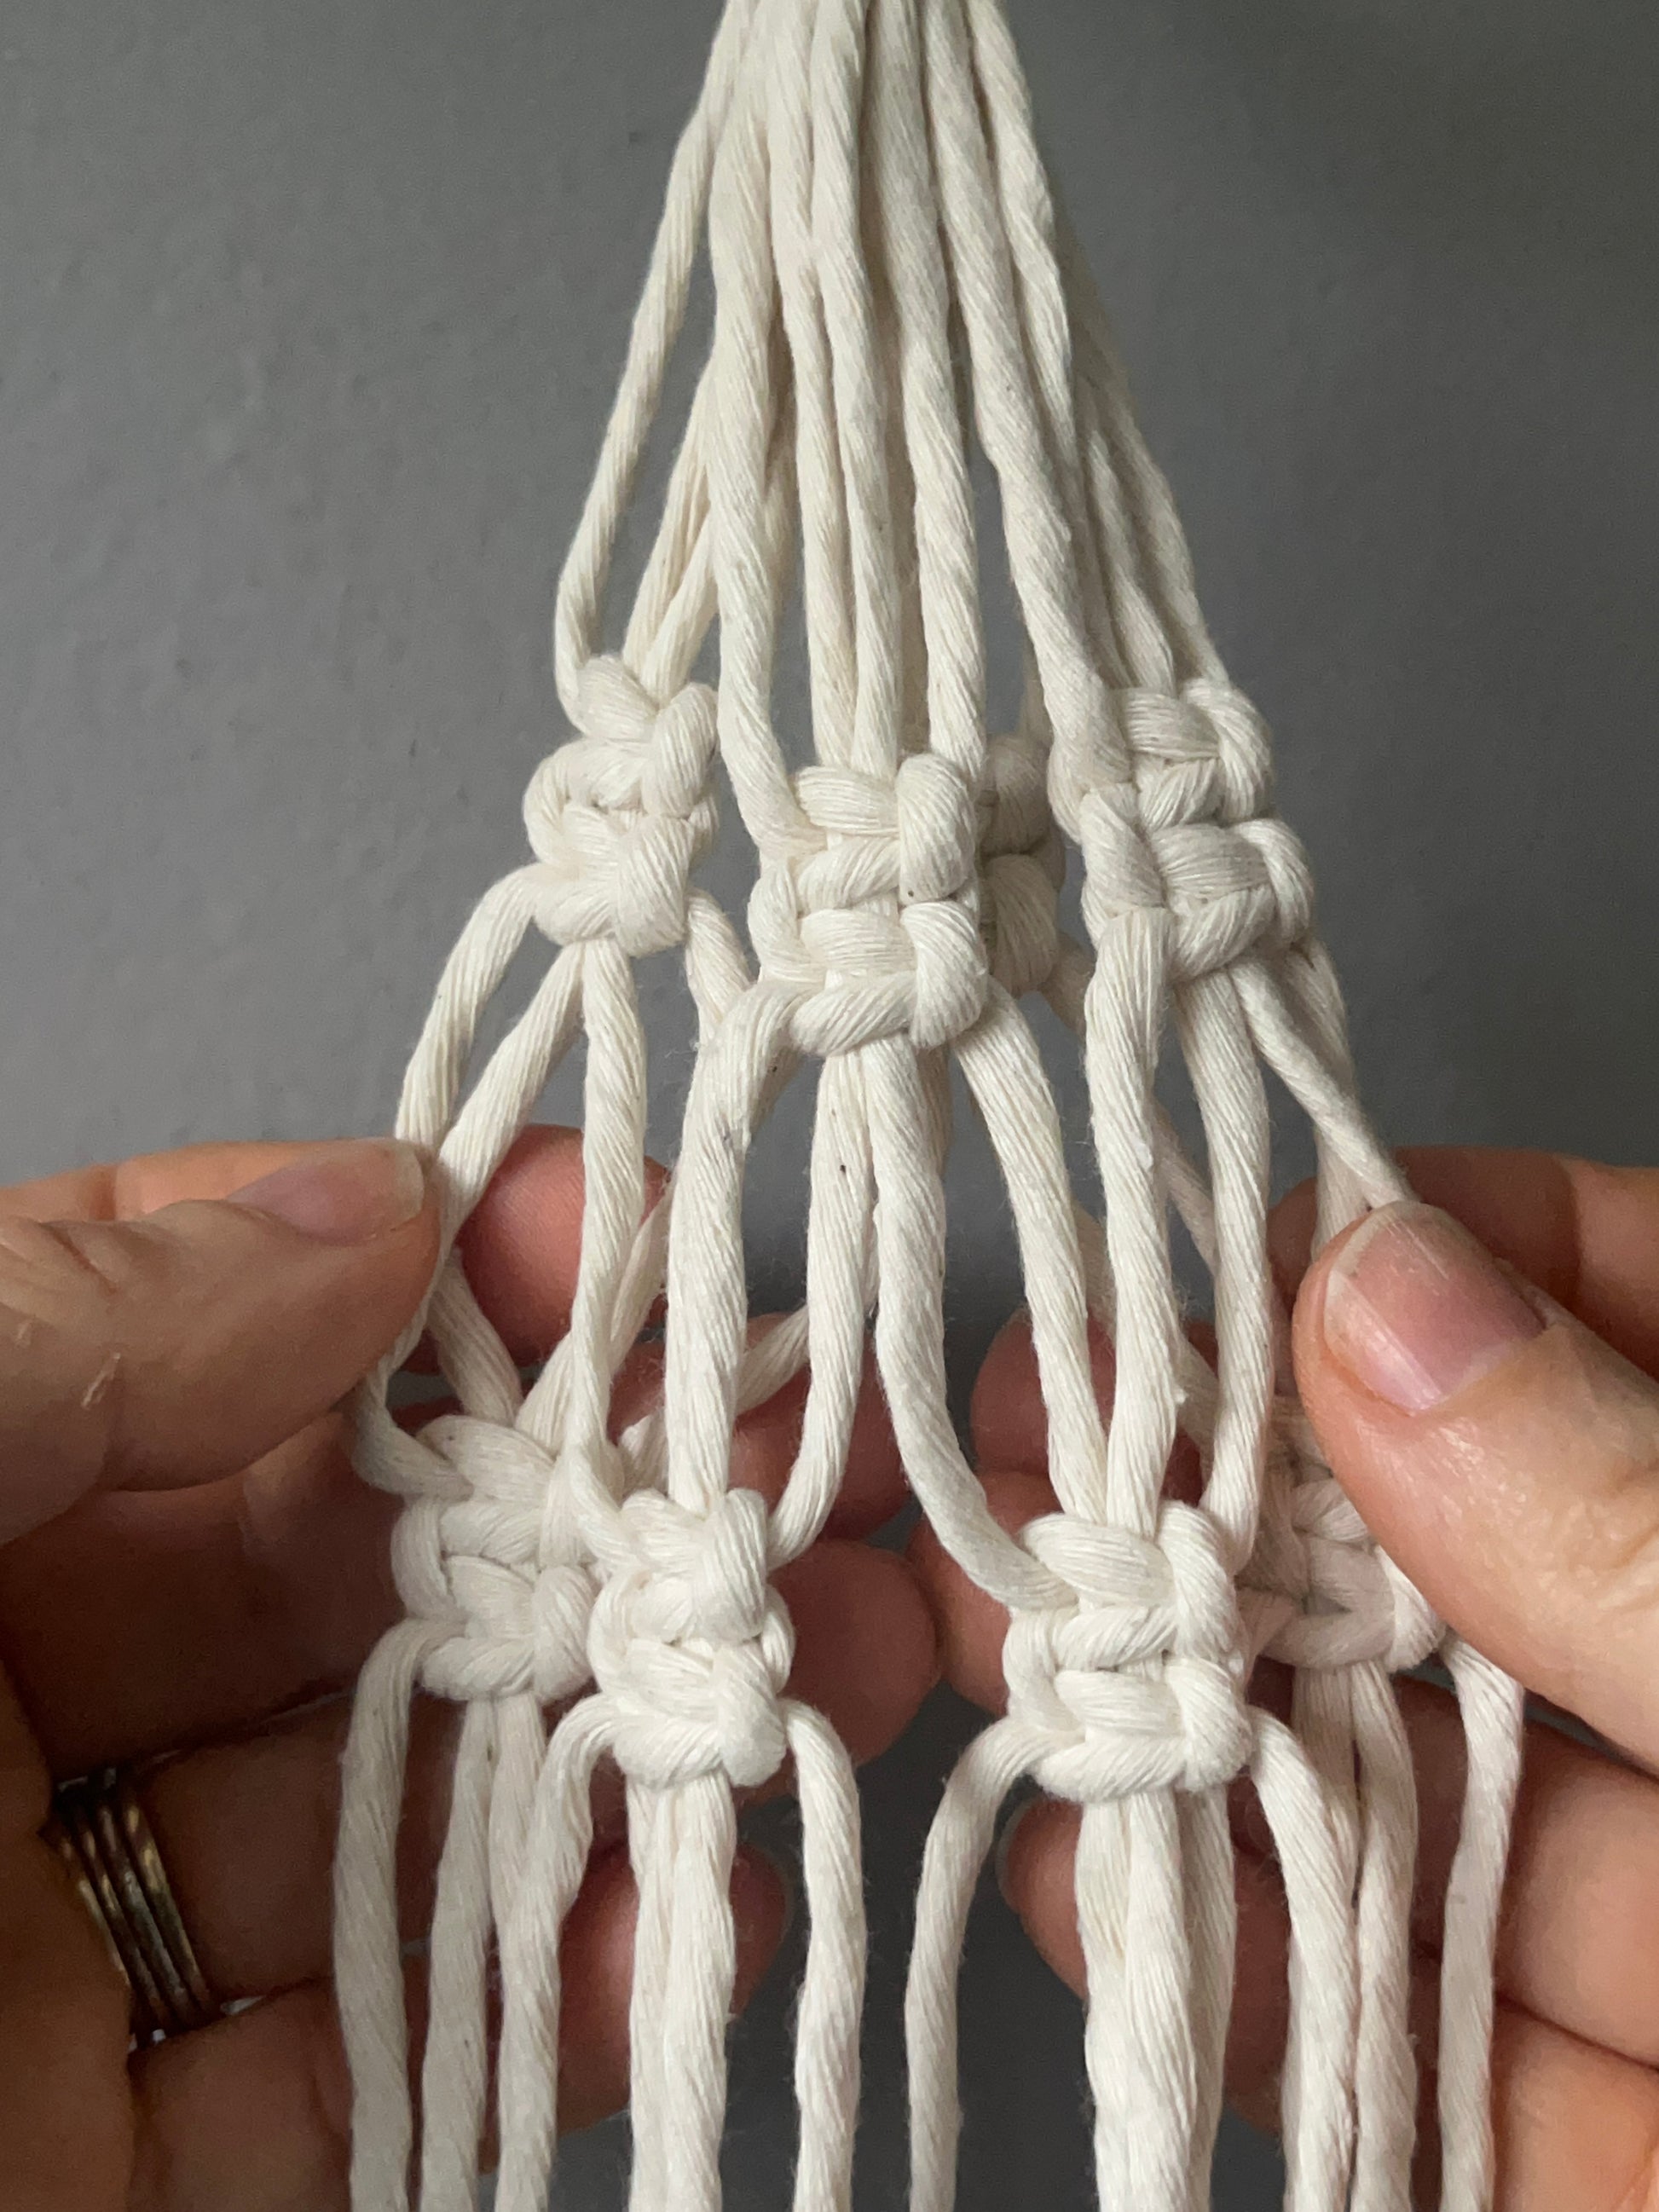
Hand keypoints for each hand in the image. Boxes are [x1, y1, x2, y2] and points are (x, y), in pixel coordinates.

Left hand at [0, 1129, 935, 2211]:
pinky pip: (378, 2063)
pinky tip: (698, 1903)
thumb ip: (91, 1331)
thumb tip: (378, 1198)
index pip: (203, 1327)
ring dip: (616, 1733)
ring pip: (398, 1802)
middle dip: (581, 1503)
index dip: (415, 1264)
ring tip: (826, 1659)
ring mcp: (56, 1938)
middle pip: (348, 1566)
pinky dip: (552, 1983)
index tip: (625, 1241)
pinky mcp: (121, 2166)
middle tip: (802, 1466)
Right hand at [914, 1145, 1658, 2210]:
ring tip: (1024, 1674)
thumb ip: (1637, 1523)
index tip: (1192, 1261)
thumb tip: (1377, 1286)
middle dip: (1245, 1515)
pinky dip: (1266, 1981)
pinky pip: (1439, 2052)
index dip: (1411, 1252)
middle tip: (1030, 1479)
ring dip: (1209, 1739)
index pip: (1618, 1302)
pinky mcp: (1645, 2155)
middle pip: (1475, 1555)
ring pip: (1425, 1801)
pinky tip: (1118, 1905)